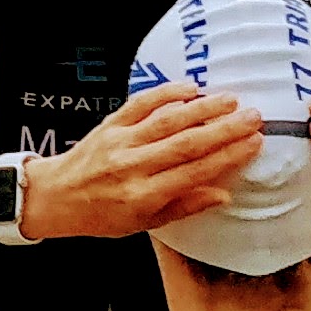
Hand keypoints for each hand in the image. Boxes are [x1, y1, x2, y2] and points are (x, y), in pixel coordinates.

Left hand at [22, 89, 262, 242]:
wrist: (55, 196)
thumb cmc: (103, 215)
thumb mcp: (144, 223)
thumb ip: (184, 206)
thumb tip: (223, 194)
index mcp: (143, 195)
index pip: (194, 172)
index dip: (228, 157)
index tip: (254, 144)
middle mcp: (133, 166)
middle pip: (186, 143)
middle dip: (224, 129)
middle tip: (254, 118)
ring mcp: (120, 141)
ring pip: (167, 120)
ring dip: (202, 108)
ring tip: (231, 100)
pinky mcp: (110, 123)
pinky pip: (140, 104)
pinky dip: (165, 93)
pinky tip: (190, 88)